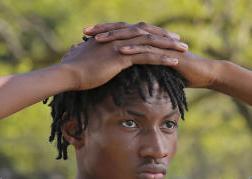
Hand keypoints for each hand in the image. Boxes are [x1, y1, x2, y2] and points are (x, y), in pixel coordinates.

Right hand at [61, 21, 187, 90]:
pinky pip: (147, 57)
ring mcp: (120, 46)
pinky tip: (175, 62)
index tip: (163, 38)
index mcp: (111, 37)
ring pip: (150, 43)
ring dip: (169, 46)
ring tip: (184, 49)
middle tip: (179, 40)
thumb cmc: (72, 70)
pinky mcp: (122, 58)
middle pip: (147, 33)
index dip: (150, 34)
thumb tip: (79, 52)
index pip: (135, 32)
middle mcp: (118, 38)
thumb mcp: (81, 58)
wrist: (67, 74)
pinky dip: (162, 59)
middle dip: (165, 36)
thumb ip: (86, 53)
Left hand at [84, 22, 218, 89]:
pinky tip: (121, 51)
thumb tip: (123, 78)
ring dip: (115, 38)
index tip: (85, 37)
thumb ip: (141, 70)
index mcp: (145, 41)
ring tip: (99, 40)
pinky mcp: (166, 52)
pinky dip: (134, 50)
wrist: (203, 74)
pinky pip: (148, 49)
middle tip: (85, 32)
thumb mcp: (155, 72)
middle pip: (123, 30)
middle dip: (104, 30)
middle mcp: (150, 38)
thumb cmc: (180, 74)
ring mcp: (159, 43)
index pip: (121, 34)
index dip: (104, 33)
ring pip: (133, 37)